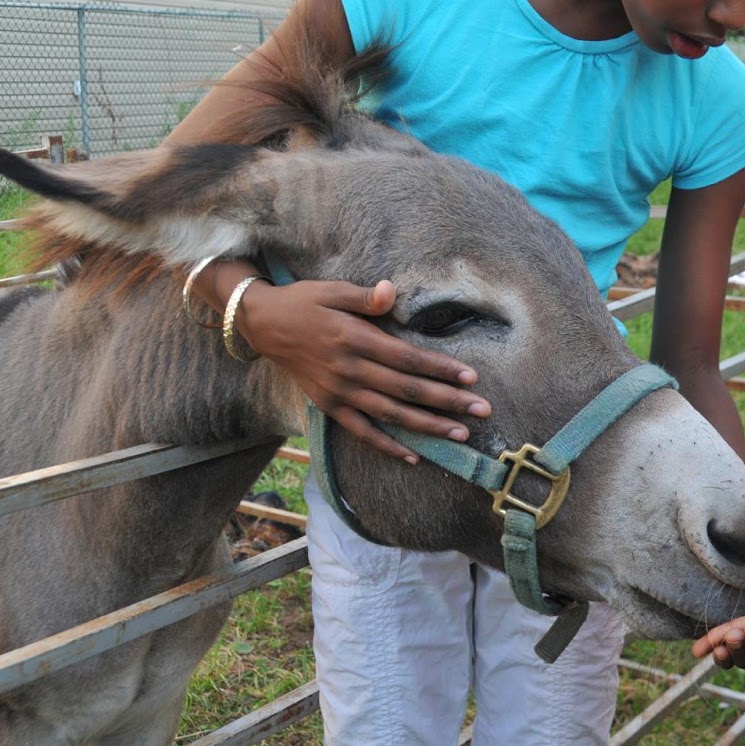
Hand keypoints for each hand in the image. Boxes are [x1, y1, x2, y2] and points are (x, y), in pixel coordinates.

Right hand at [237, 278, 490, 462]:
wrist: (262, 324)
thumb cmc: (304, 302)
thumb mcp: (331, 289)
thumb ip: (364, 297)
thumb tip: (390, 292)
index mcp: (354, 339)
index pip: (407, 358)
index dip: (440, 369)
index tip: (471, 377)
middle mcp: (349, 370)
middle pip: (407, 389)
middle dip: (447, 401)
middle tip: (482, 409)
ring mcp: (340, 392)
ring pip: (390, 414)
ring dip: (427, 427)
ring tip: (460, 435)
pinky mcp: (330, 406)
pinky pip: (362, 431)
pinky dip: (387, 445)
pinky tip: (413, 456)